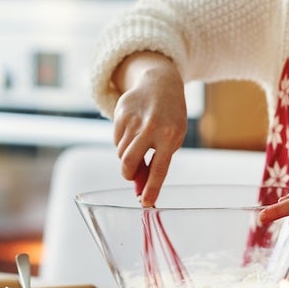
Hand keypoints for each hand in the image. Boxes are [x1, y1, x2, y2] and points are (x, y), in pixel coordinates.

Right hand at [110, 52, 186, 205]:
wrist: (160, 84)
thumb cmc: (170, 118)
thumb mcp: (172, 139)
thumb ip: (157, 162)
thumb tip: (139, 189)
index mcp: (170, 136)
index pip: (159, 169)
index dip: (151, 189)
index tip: (145, 203)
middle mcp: (151, 127)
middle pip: (128, 162)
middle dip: (128, 175)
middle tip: (132, 176)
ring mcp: (134, 119)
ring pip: (121, 152)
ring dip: (128, 155)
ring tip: (140, 143)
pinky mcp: (121, 113)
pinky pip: (116, 139)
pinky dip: (122, 142)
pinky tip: (133, 130)